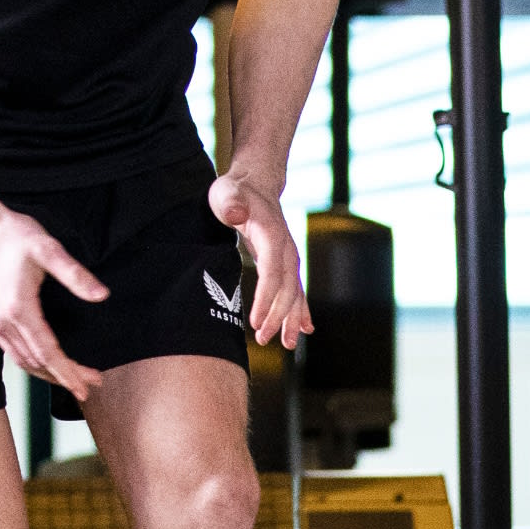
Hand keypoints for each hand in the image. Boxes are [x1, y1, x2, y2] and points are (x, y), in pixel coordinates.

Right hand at [0, 205, 108, 399]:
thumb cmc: (12, 234)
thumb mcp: (48, 249)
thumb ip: (74, 274)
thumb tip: (102, 295)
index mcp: (18, 309)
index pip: (48, 353)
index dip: (69, 373)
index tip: (87, 386)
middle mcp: (1, 321)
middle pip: (36, 363)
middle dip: (63, 377)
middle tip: (90, 385)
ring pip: (20, 360)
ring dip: (46, 373)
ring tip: (70, 379)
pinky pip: (9, 350)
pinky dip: (28, 362)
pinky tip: (42, 361)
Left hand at [209, 168, 308, 348]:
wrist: (256, 184)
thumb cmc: (236, 191)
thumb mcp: (226, 192)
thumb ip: (231, 203)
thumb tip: (237, 214)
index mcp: (273, 236)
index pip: (272, 274)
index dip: (265, 300)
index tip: (255, 322)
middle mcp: (287, 250)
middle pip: (286, 289)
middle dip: (277, 317)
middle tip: (262, 339)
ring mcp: (289, 258)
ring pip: (295, 293)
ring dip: (291, 319)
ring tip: (286, 344)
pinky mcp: (285, 264)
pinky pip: (296, 291)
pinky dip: (300, 311)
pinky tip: (303, 329)